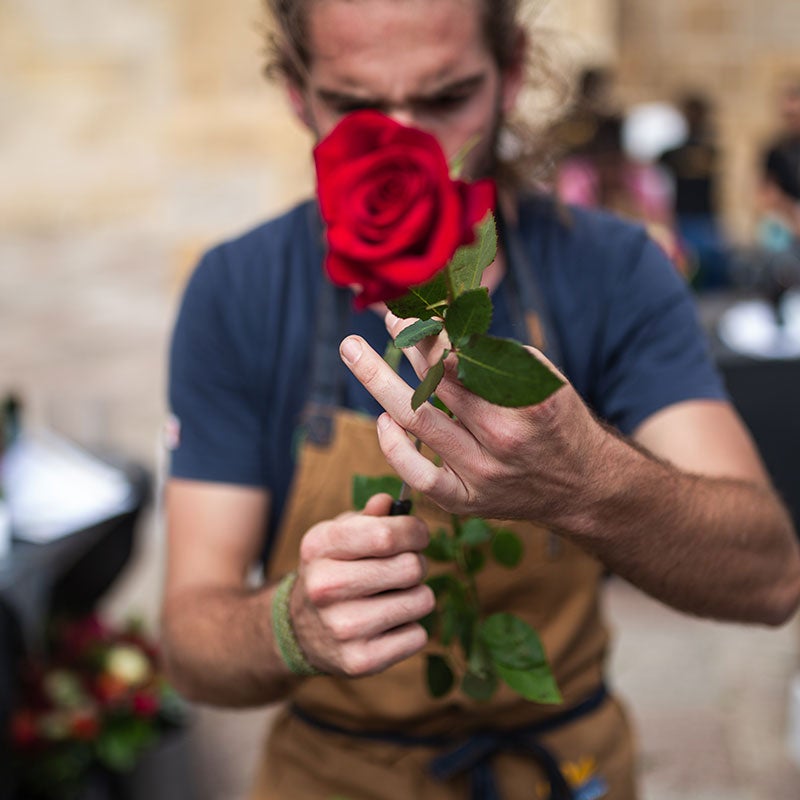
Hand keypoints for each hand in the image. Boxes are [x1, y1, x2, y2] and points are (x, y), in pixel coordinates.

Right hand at [289, 494, 434, 676]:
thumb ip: (367, 518)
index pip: (387, 534)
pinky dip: (411, 628)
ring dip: (417, 596)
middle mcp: (325, 587)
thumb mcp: (338, 537)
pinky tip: (389, 624)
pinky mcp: (359, 661)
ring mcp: (342, 627)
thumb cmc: (332, 571)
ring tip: (395, 596)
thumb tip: (390, 501)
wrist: (301, 629)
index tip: (418, 536)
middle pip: (410, 567)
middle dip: (417, 564)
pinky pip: (417, 636)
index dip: (415, 531)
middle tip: (406, 568)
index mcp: (320, 547)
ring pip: (421, 600)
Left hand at [339, 318, 612, 524]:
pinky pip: (417, 475)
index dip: (430, 331)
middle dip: (403, 343)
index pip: (465, 358)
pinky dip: (394, 446)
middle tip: (381, 318)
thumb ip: (497, 357)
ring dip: (380, 380)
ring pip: (419, 421)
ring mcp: (481, 474)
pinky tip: (383, 419)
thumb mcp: (543, 381)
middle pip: (437, 382)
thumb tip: (445, 325)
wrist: (583, 487)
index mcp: (527, 402)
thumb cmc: (559, 423)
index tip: (409, 310)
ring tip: (354, 351)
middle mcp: (503, 438)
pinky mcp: (466, 501)